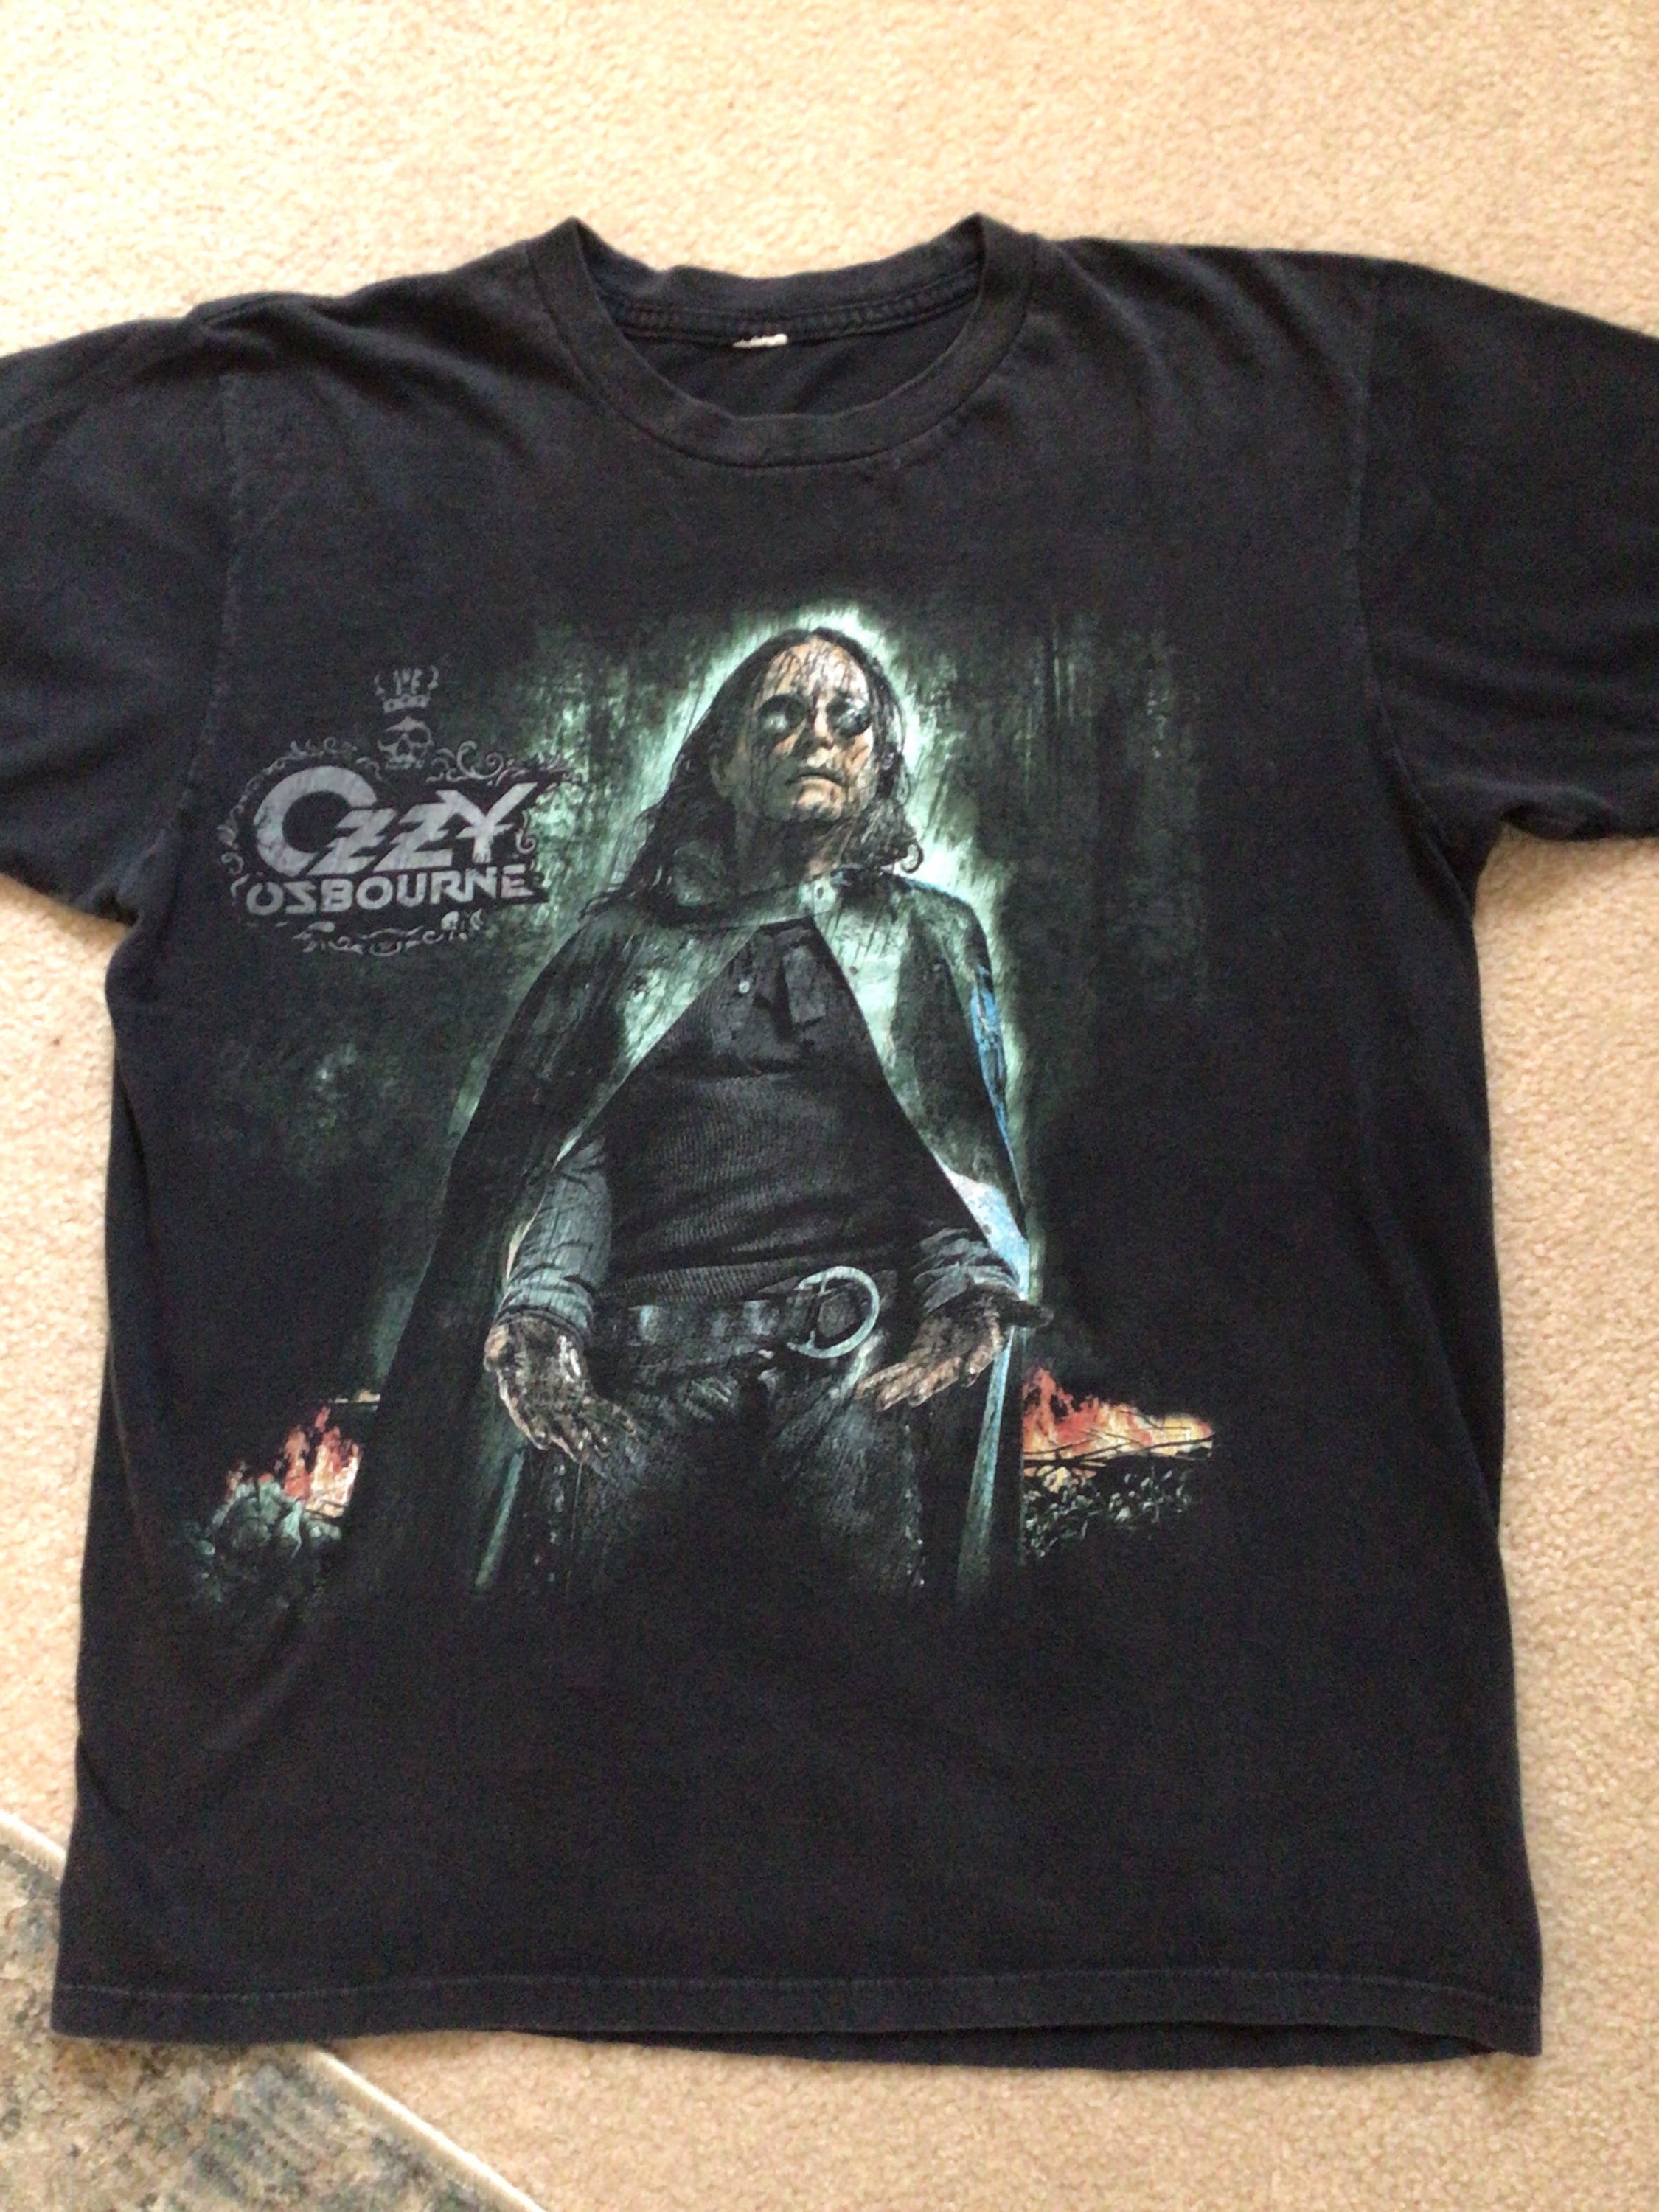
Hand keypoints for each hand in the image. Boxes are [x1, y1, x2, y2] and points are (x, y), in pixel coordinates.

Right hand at [483, 1310, 642, 1465]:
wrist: (534, 1331)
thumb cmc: (513, 1340)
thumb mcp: (501, 1341)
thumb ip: (497, 1352)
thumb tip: (491, 1362)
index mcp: (518, 1395)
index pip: (525, 1414)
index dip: (533, 1427)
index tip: (542, 1440)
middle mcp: (542, 1406)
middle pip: (556, 1426)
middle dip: (569, 1441)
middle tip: (581, 1455)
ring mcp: (564, 1402)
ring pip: (580, 1423)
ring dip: (593, 1436)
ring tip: (605, 1450)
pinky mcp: (582, 1393)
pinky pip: (600, 1409)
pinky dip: (616, 1418)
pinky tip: (631, 1429)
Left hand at [854, 1291, 1026, 1412]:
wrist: (976, 1309)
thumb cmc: (994, 1308)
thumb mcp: (1009, 1306)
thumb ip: (1024, 1313)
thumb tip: (1048, 1315)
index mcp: (981, 1346)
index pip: (980, 1356)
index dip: (974, 1364)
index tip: (967, 1375)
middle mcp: (957, 1360)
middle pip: (941, 1373)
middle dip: (926, 1385)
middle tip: (911, 1397)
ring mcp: (937, 1360)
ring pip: (915, 1377)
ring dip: (897, 1388)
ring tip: (878, 1401)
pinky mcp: (920, 1354)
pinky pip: (900, 1368)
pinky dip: (882, 1378)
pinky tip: (864, 1390)